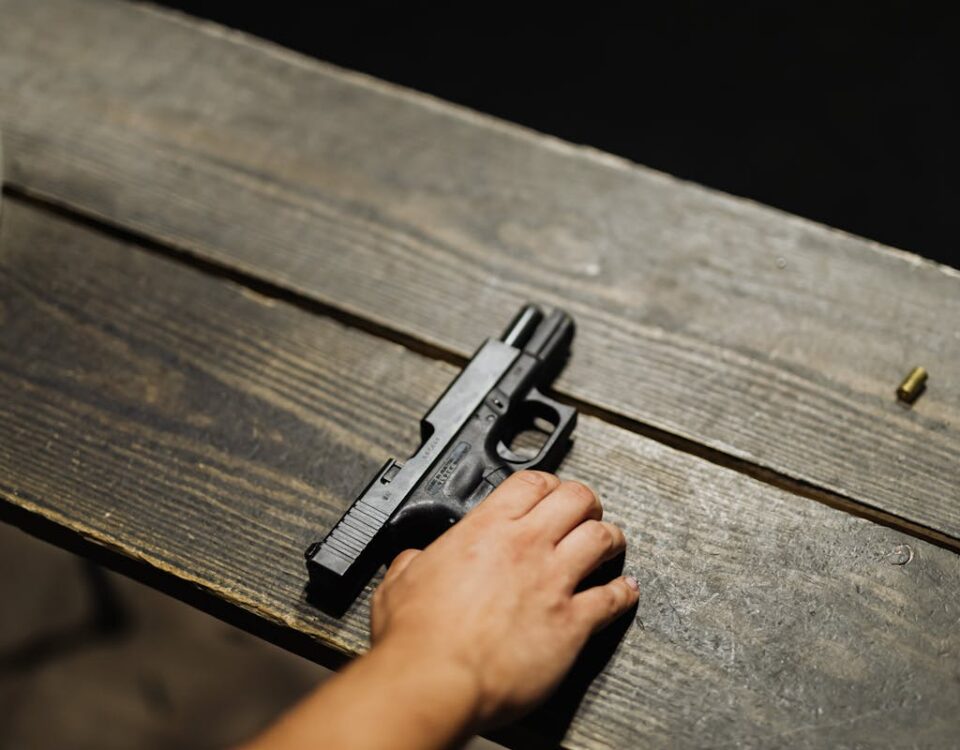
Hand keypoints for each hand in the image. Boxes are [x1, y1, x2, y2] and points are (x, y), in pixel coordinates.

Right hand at [370, 470, 638, 729]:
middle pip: (578, 499)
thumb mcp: (400, 580)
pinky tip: (626, 590)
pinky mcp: (572, 623)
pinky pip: (612, 598)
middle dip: (586, 503)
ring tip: (611, 543)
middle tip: (585, 512)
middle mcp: (526, 547)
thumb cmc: (417, 637)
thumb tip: (412, 560)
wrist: (436, 680)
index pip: (533, 482)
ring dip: (610, 538)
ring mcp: (553, 582)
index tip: (550, 492)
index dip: (547, 483)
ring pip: (602, 538)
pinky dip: (624, 592)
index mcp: (486, 529)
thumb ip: (415, 561)